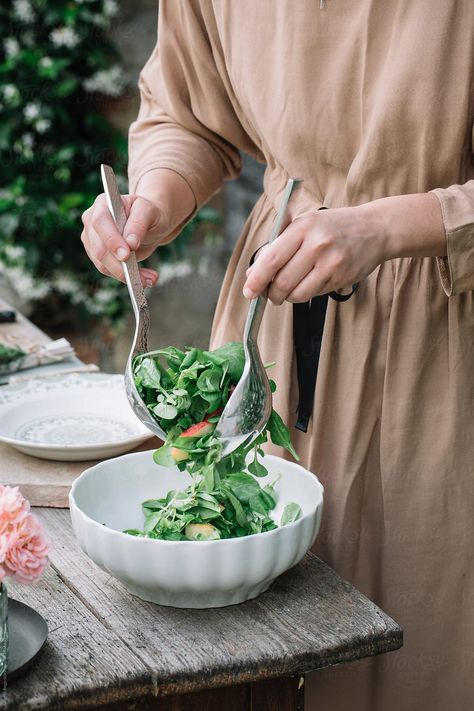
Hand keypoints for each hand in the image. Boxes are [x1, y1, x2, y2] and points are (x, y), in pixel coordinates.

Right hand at [81, 194, 165, 286]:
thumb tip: (131, 243)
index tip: (126, 255)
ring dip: (127, 275)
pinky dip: (127, 278)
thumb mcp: (149, 211)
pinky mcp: (97, 255)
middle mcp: (92, 221)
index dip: (111, 240)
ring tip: (150, 279)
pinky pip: (108, 271)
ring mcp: (92, 239)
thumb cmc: (148, 213)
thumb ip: (139, 223)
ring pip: (102, 264)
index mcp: (102, 204)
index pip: (100, 223)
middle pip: (99, 249)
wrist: (148, 222)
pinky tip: (144, 278)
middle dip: (120, 266)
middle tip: (142, 277)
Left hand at [243, 192, 445, 303]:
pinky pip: (314, 294)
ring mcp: (332, 263)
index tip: (248, 292)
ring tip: (287, 292)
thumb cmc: (333, 227)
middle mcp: (317, 244)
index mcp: (303, 227)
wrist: (375, 228)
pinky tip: (308, 284)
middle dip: (271, 294)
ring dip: (287, 298)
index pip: (271, 259)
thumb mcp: (305, 225)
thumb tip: (252, 274)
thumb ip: (277, 247)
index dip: (256, 280)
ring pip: (298, 293)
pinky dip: (305, 294)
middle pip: (282, 282)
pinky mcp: (342, 277)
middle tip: (269, 296)